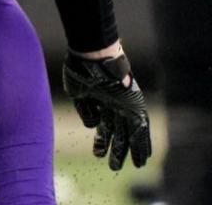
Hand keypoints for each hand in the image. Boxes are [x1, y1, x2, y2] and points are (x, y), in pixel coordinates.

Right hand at [63, 51, 152, 169]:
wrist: (93, 55)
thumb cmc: (80, 68)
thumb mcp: (77, 93)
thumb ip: (85, 111)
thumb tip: (92, 126)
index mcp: (100, 102)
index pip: (103, 126)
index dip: (102, 141)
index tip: (99, 152)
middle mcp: (115, 106)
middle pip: (117, 132)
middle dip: (116, 150)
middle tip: (113, 167)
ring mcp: (125, 106)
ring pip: (130, 134)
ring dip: (131, 151)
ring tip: (134, 167)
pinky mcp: (135, 107)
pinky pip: (141, 130)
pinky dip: (143, 144)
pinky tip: (144, 158)